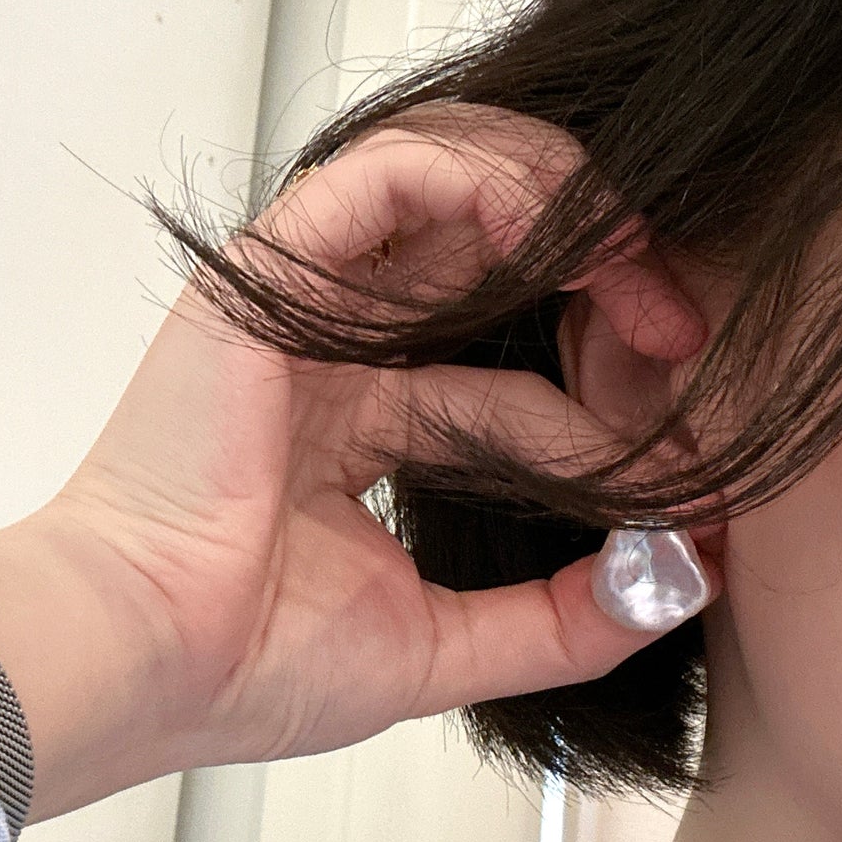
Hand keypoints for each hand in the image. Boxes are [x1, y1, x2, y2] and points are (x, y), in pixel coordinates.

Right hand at [0, 104, 720, 820]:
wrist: (151, 661)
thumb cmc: (245, 666)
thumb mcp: (442, 648)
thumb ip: (561, 621)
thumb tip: (678, 583)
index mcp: (359, 428)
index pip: (506, 377)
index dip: (602, 404)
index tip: (689, 460)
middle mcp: (335, 353)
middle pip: (489, 262)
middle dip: (600, 277)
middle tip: (682, 329)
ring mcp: (300, 307)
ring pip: (444, 187)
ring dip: (559, 207)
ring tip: (636, 262)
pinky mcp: (271, 272)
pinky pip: (389, 176)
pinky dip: (483, 182)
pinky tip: (556, 233)